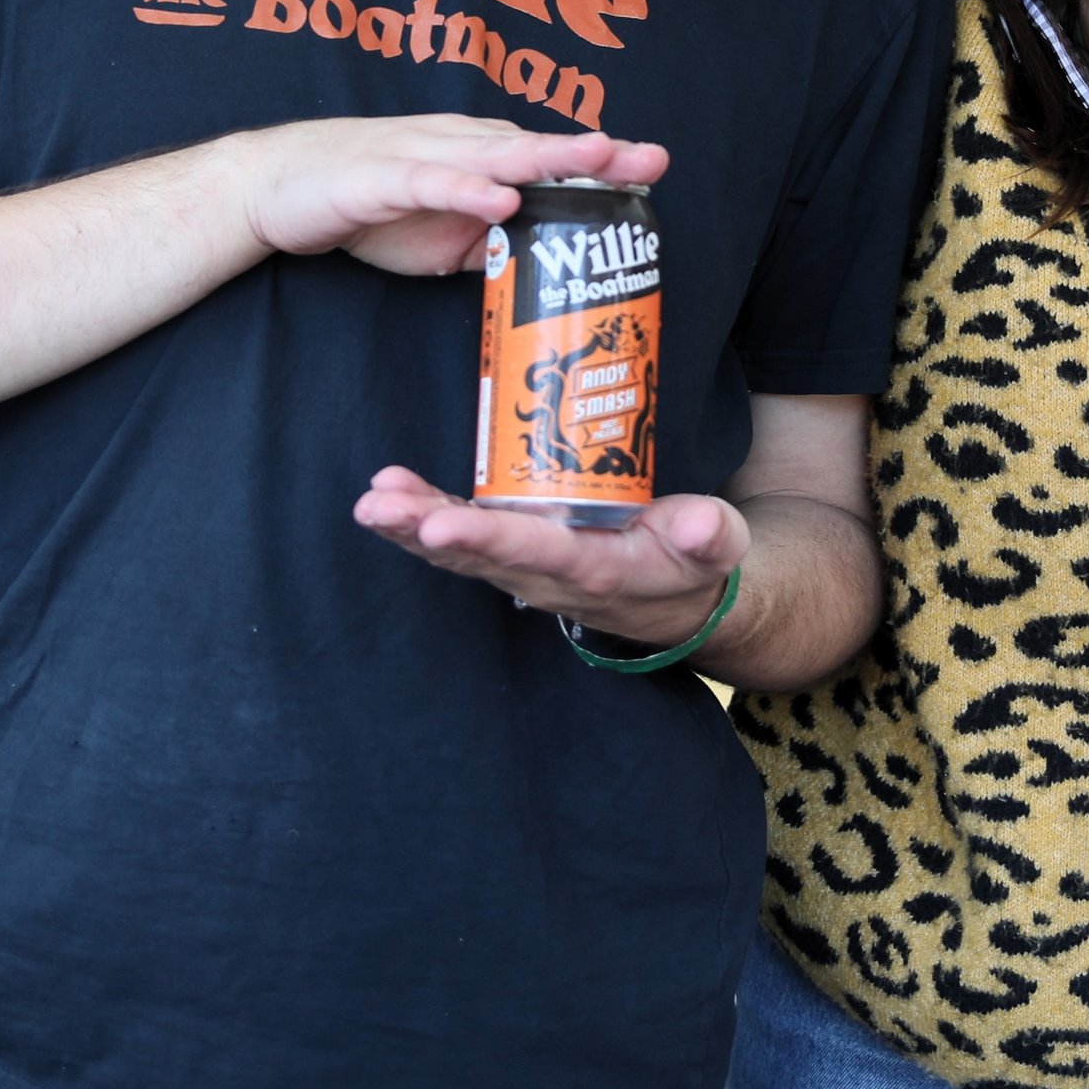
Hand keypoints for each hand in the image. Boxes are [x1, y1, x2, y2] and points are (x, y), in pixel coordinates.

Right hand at [230, 114, 666, 276]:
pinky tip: (502, 199)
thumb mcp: (442, 236)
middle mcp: (459, 146)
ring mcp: (422, 156)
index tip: (655, 167)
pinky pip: (433, 181)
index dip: (603, 163)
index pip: (550, 159)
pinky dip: (468, 189)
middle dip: (595, 155)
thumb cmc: (365, 203)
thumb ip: (492, 244)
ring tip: (598, 158)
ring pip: (496, 155)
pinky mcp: (381, 176)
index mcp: (479, 157)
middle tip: (649, 157)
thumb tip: (543, 270)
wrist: (278, 186)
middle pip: (537, 149)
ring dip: (548, 158)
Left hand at [355, 469, 744, 649]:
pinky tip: (388, 492)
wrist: (676, 596)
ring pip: (458, 548)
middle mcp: (548, 574)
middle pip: (477, 553)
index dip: (486, 537)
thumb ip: (710, 535)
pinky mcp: (512, 549)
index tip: (441, 524)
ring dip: (409, 525)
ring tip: (371, 500)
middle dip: (424, 529)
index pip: (535, 552)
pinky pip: (460, 535)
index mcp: (596, 570)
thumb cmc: (692, 561)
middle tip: (378, 506)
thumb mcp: (716, 547)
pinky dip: (420, 516)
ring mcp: (524, 565)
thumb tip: (701, 527)